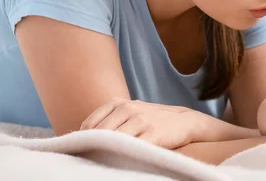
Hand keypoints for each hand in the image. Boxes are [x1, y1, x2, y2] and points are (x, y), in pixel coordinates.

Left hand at [81, 98, 217, 148]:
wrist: (185, 121)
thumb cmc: (151, 121)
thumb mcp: (129, 112)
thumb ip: (108, 121)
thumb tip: (80, 140)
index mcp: (118, 103)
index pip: (88, 125)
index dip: (83, 141)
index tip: (84, 152)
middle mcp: (128, 109)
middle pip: (99, 135)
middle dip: (93, 148)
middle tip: (92, 160)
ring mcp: (141, 121)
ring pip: (113, 142)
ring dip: (107, 154)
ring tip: (106, 163)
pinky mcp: (153, 135)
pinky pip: (132, 149)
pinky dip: (125, 157)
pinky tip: (124, 161)